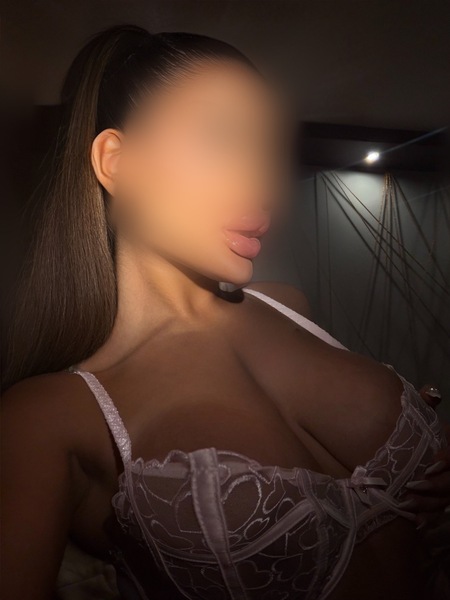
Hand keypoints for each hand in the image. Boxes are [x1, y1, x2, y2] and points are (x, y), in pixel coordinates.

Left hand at [399, 384, 449, 529]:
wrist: (420, 458)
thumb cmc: (418, 429)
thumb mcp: (423, 416)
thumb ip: (427, 404)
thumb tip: (431, 392)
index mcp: (449, 444)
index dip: (446, 460)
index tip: (428, 466)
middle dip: (433, 486)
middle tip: (409, 487)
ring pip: (446, 498)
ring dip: (428, 504)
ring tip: (405, 505)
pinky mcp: (443, 498)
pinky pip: (441, 511)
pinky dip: (428, 516)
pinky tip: (415, 521)